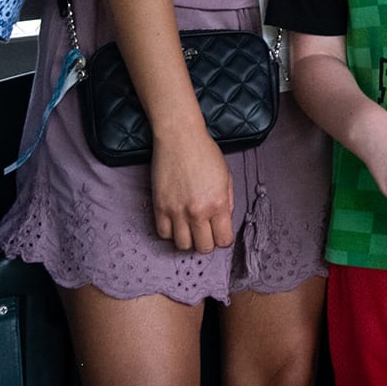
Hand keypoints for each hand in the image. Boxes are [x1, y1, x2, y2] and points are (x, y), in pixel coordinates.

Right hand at [148, 132, 234, 251]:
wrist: (180, 137)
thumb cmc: (205, 152)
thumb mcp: (226, 176)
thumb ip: (227, 202)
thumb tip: (224, 221)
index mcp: (218, 204)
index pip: (223, 240)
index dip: (224, 239)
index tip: (221, 234)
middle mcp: (198, 211)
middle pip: (204, 247)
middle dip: (208, 242)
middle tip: (206, 231)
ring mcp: (176, 211)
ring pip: (183, 245)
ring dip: (188, 239)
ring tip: (190, 227)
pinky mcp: (159, 207)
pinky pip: (163, 234)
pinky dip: (170, 232)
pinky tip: (176, 222)